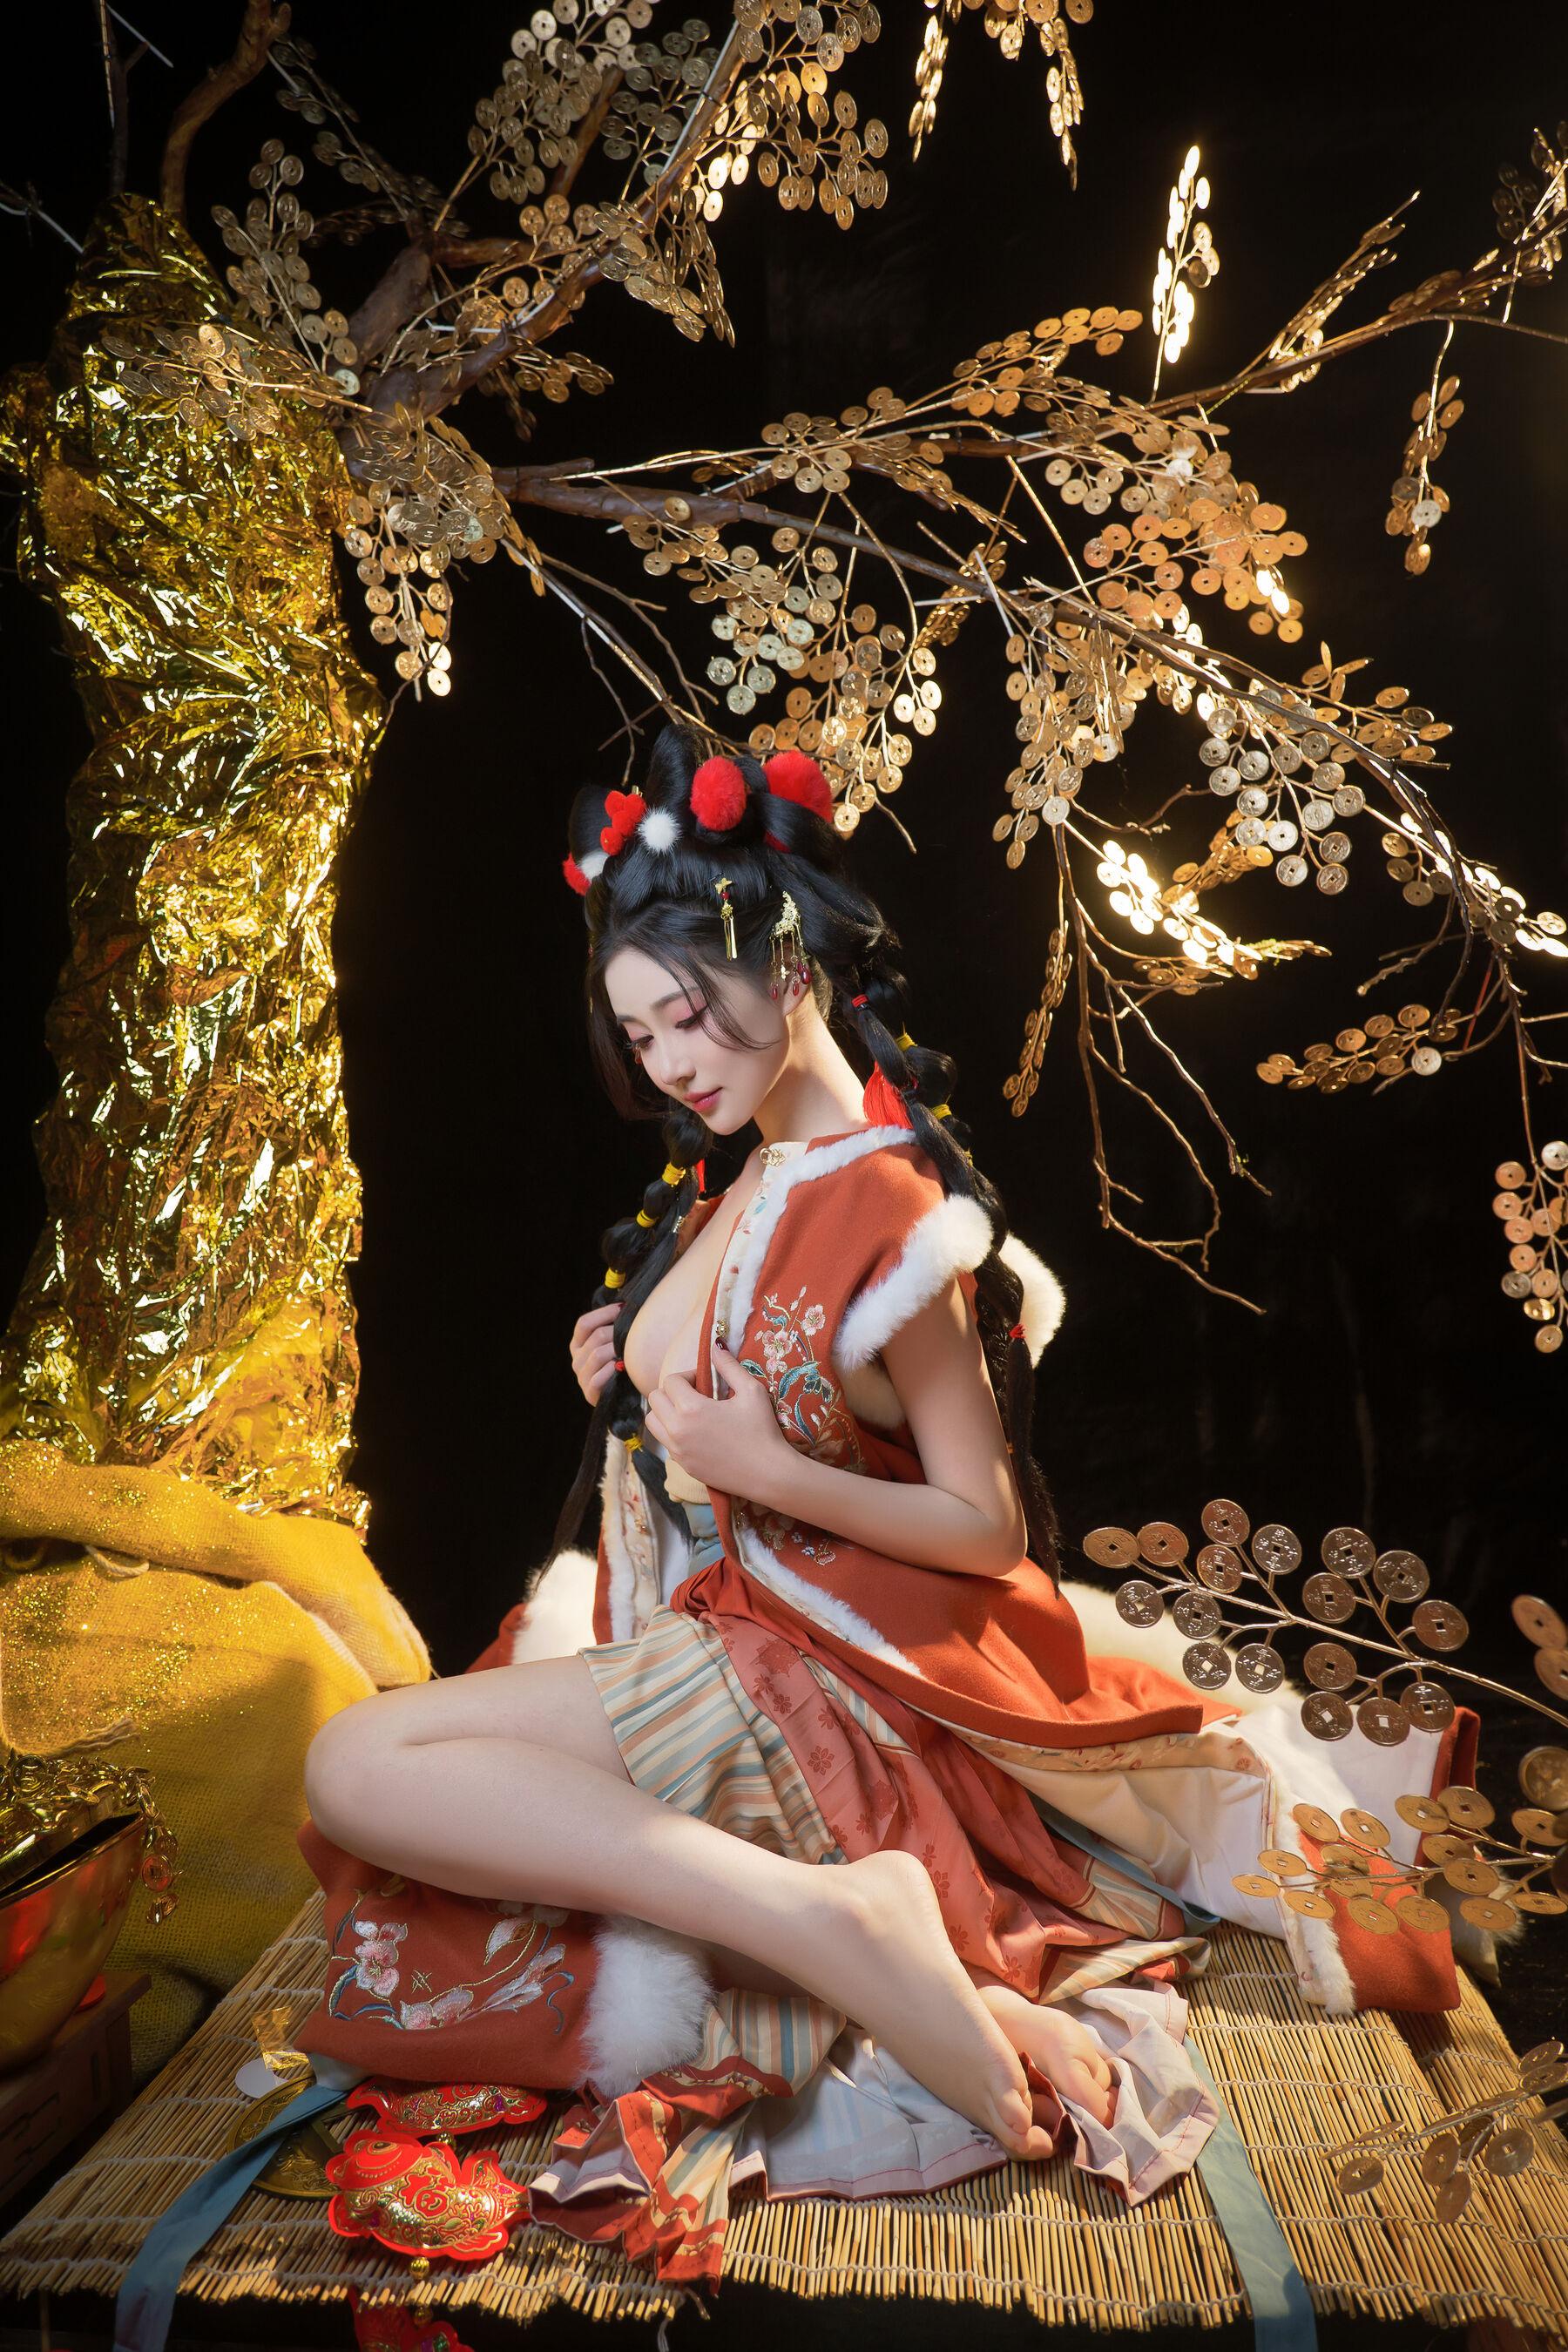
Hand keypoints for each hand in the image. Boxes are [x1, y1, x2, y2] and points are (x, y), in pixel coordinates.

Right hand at [569, 1301, 621, 1404]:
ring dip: (617, 1351)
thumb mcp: (612, 1344)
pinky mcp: (589, 1393)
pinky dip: (612, 1371)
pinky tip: (623, 1368)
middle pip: (596, 1337)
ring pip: (598, 1354)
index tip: (623, 1308)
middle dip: (617, 1332)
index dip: (604, 1313)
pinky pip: (599, 1377)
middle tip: (634, 1332)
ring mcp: (581, 1377)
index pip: (584, 1324)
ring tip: (630, 1351)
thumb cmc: (620, 1365)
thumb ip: (612, 1327)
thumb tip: (625, 1304)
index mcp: (578, 1344)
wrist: (623, 1396)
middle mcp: (577, 1359)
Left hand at [644, 1342, 786, 1497]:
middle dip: (673, 1391)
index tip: (705, 1381)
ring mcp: (678, 1451)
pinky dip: (673, 1433)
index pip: (671, 1381)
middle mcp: (677, 1430)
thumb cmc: (762, 1430)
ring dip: (666, 1412)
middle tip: (697, 1395)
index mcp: (691, 1409)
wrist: (768, 1474)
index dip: (688, 1375)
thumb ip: (729, 1366)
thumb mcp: (751, 1391)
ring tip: (691, 1413)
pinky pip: (665, 1442)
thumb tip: (715, 1346)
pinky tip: (698, 1433)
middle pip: (655, 1399)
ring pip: (653, 1422)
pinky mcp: (683, 1466)